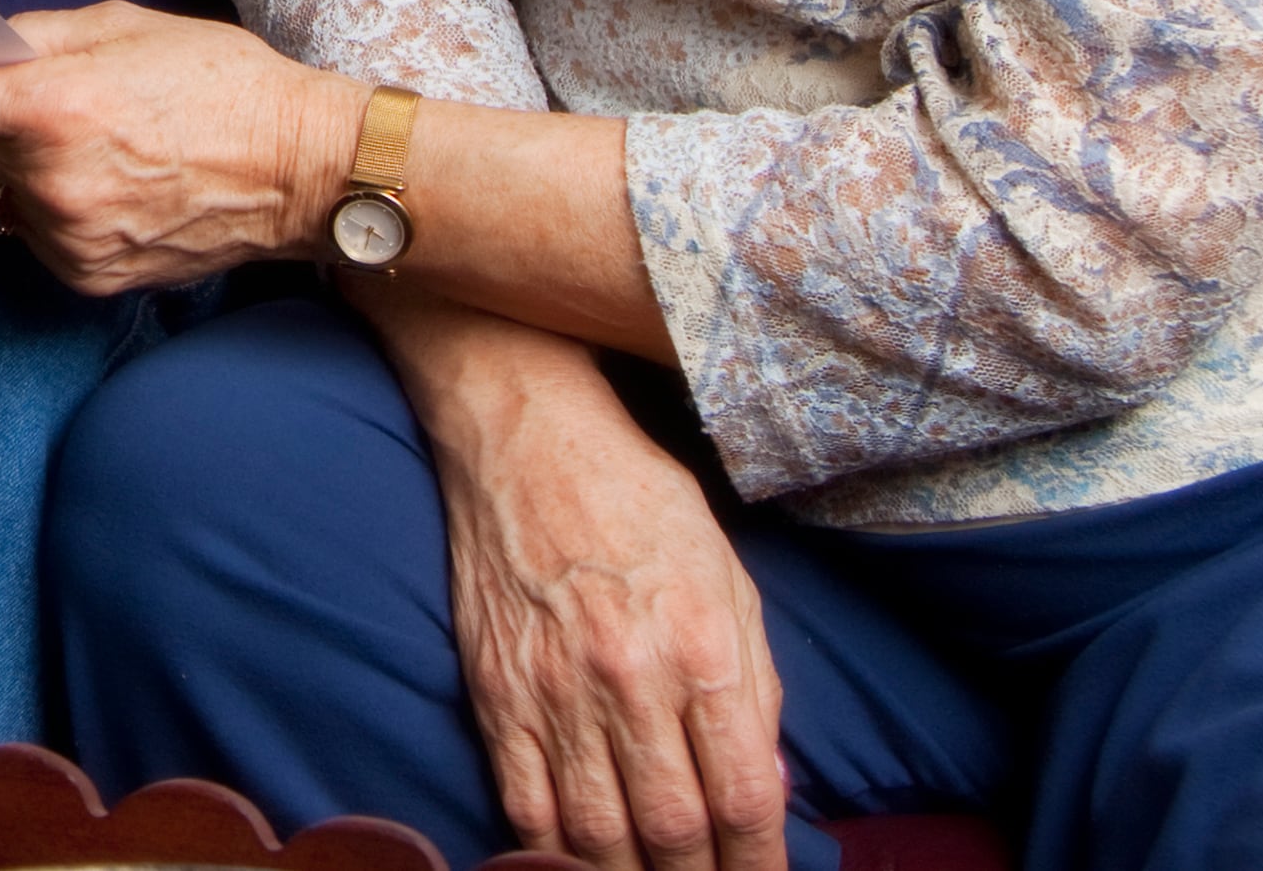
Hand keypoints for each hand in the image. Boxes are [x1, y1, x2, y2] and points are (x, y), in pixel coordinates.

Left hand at [0, 1, 345, 294]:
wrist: (307, 173)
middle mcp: (49, 180)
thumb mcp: (119, 26)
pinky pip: (28, 227)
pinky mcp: (82, 277)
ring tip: (96, 133)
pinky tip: (109, 179)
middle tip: (16, 87)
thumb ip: (25, 40)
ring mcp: (65, 238)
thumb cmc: (220, 80)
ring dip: (11, 157)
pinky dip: (44, 200)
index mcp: (54, 105)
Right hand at [390, 303, 790, 870]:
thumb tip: (767, 782)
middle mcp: (629, 677)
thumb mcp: (728, 575)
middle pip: (674, 830)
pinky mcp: (495, 689)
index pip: (744, 797)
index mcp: (701, 646)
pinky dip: (551, 852)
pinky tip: (576, 864)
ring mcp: (553, 688)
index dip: (760, 864)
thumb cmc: (637, 497)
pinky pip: (523, 801)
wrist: (523, 435)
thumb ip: (754, 683)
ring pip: (597, 834)